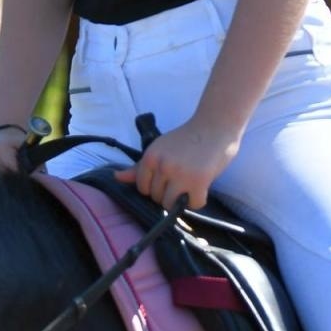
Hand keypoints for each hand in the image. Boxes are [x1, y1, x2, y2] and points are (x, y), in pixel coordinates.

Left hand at [113, 117, 240, 210]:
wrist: (214, 126)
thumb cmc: (186, 138)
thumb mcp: (159, 149)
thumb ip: (139, 167)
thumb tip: (116, 177)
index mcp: (150, 157)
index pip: (142, 187)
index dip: (154, 187)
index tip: (166, 180)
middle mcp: (162, 166)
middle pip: (156, 197)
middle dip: (167, 193)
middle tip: (180, 180)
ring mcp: (180, 174)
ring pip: (171, 204)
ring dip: (180, 200)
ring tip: (189, 187)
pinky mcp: (198, 182)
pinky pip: (193, 204)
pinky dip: (197, 201)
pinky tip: (201, 189)